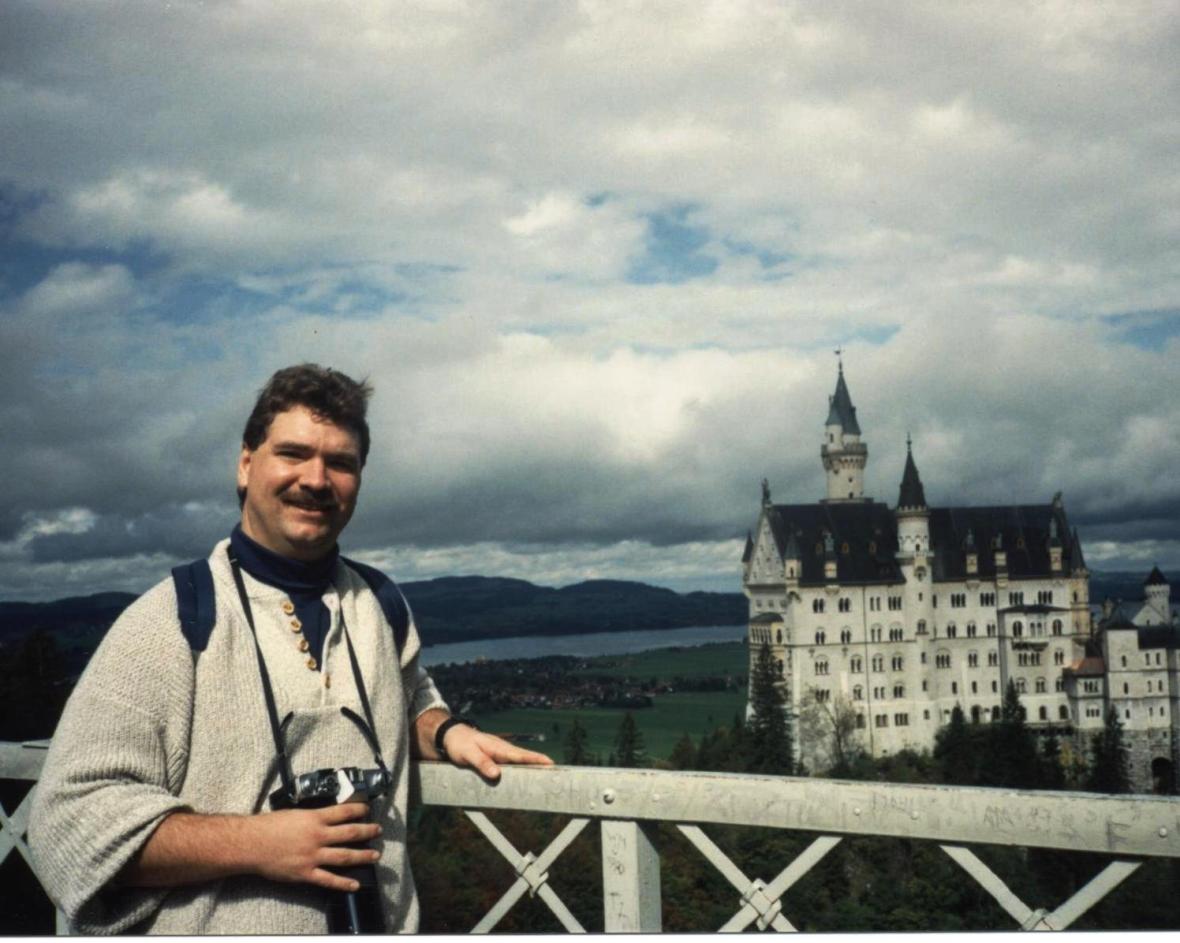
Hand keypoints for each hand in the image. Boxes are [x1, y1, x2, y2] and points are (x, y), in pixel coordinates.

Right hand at [247, 802, 381, 892]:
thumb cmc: (269, 825)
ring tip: (375, 856)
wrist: (251, 843)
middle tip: (378, 830)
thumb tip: (327, 816)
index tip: (368, 809)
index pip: (344, 812)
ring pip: (344, 856)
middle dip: (367, 831)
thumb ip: (312, 816)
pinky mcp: (305, 873)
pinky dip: (343, 883)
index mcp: (314, 818)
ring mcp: (313, 856)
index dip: (359, 810)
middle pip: (350, 833)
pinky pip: (328, 879)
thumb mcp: (295, 813)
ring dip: (362, 856)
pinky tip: (355, 884)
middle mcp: (318, 836)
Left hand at [441, 726, 553, 781]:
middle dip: (540, 763)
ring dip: (533, 767)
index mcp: (498, 748)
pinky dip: (522, 769)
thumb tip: (496, 775)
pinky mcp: (497, 758)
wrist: (451, 736)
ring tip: (546, 777)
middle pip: (525, 757)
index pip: (520, 755)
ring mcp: (501, 753)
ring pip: (520, 761)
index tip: (550, 764)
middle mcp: (503, 750)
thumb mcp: (468, 755)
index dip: (536, 760)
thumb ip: (481, 763)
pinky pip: (512, 764)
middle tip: (556, 771)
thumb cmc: (460, 745)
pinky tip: (525, 777)